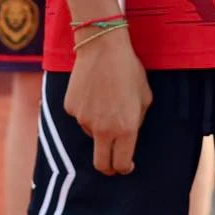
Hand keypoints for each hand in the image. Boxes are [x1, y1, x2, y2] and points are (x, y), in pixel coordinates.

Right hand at [64, 31, 151, 174]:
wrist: (103, 46)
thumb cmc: (128, 69)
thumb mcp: (144, 95)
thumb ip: (138, 120)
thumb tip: (130, 132)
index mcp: (125, 129)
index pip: (121, 164)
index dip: (125, 168)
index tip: (126, 165)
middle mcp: (103, 130)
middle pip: (101, 164)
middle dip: (108, 167)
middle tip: (112, 160)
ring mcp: (84, 120)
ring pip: (91, 134)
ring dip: (99, 126)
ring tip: (105, 99)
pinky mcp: (70, 108)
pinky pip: (80, 116)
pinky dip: (86, 109)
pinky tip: (93, 89)